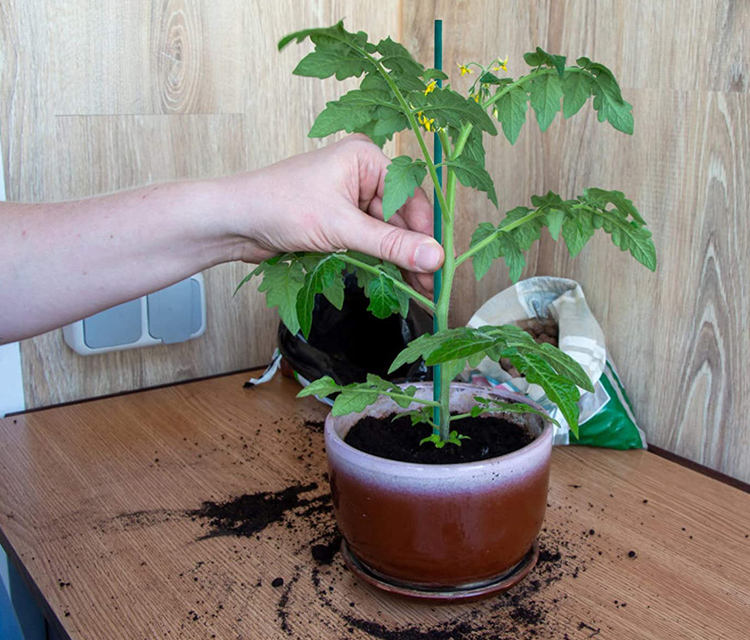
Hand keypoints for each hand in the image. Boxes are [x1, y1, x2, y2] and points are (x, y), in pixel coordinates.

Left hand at [223, 135, 443, 294]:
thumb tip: (434, 258)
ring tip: (412, 292)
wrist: (234, 221)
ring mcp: (350, 197)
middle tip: (426, 289)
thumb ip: (390, 245)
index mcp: (366, 157)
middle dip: (412, 253)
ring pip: (386, 233)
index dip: (426, 234)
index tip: (437, 266)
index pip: (412, 197)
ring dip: (396, 261)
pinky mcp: (339, 219)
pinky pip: (368, 240)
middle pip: (401, 218)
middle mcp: (361, 173)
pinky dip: (378, 260)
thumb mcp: (341, 227)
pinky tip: (391, 282)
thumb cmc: (279, 206)